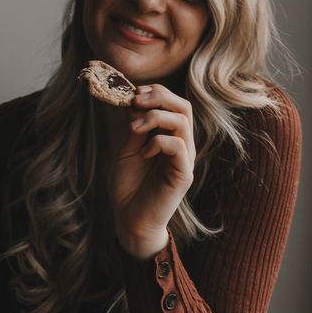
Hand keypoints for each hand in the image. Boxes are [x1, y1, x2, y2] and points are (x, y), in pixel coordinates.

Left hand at [110, 84, 196, 258]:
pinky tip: (143, 153)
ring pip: (182, 122)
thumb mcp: (126, 149)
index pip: (173, 103)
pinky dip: (158, 142)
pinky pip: (178, 146)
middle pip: (184, 107)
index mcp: (170, 136)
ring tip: (133, 129)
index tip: (132, 94)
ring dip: (155, 118)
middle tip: (135, 101)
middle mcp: (182, 145)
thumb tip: (133, 100)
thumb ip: (134, 127)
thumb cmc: (129, 186)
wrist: (130, 220)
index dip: (155, 92)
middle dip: (159, 97)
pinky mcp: (184, 175)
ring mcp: (185, 159)